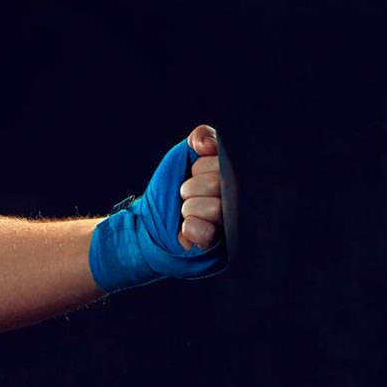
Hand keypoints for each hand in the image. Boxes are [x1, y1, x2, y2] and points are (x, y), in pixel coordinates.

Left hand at [87, 124, 229, 293]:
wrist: (150, 224)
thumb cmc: (169, 190)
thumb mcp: (183, 157)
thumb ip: (200, 139)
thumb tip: (208, 144)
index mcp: (230, 178)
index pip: (222, 162)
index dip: (199, 167)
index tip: (192, 173)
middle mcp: (236, 202)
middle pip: (217, 184)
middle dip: (190, 187)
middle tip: (185, 196)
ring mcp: (230, 226)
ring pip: (213, 208)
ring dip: (189, 208)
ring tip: (186, 213)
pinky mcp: (221, 248)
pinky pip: (207, 232)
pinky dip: (191, 229)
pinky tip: (186, 228)